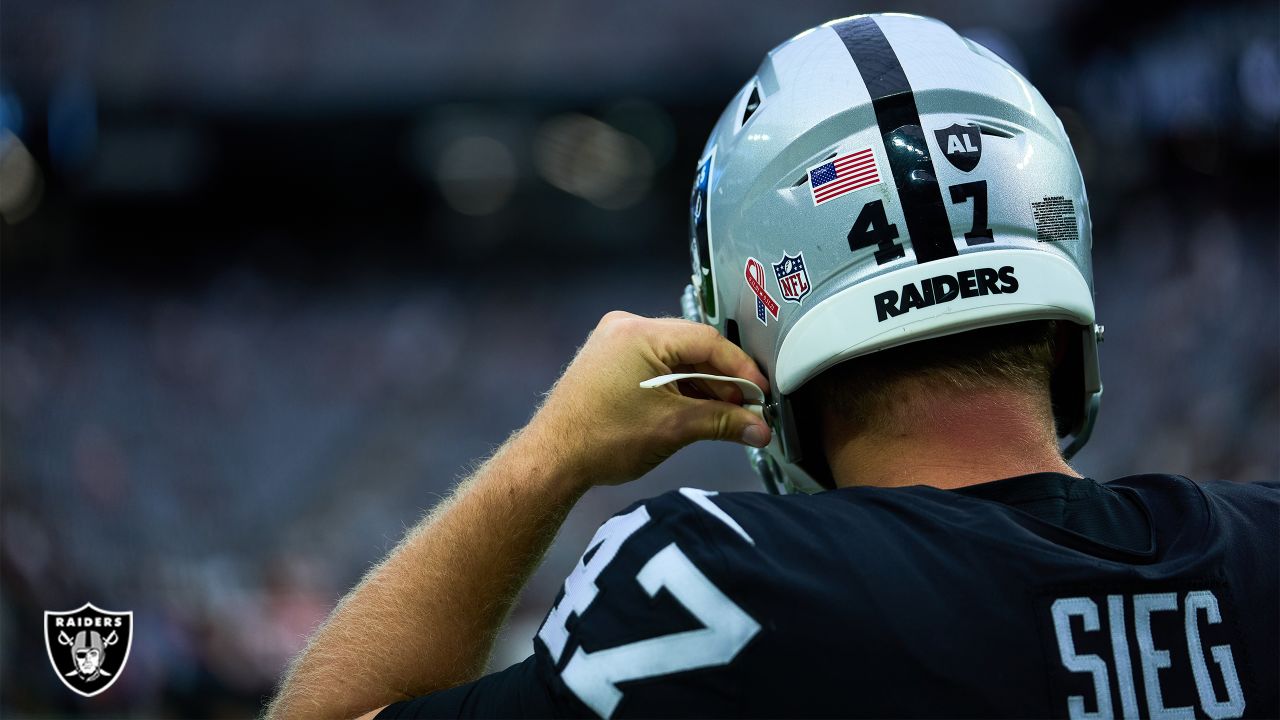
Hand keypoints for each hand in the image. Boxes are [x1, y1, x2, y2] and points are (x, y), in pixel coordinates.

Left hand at [519, 312, 771, 488]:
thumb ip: (723, 422)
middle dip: (722, 379)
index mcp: (640, 332)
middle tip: (747, 408)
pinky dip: (678, 385)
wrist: (553, 459)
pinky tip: (697, 408)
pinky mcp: (608, 361)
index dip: (740, 368)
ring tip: (725, 414)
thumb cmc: (603, 440)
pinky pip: (655, 364)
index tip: (760, 393)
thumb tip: (759, 429)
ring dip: (702, 384)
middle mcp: (625, 327)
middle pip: (692, 346)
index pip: (707, 340)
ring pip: (674, 357)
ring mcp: (614, 342)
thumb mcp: (674, 428)